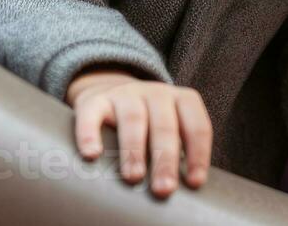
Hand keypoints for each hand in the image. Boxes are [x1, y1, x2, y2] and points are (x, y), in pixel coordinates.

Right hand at [66, 67, 210, 198]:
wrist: (110, 91)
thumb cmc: (148, 124)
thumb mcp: (169, 129)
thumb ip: (178, 153)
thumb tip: (184, 196)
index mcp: (180, 101)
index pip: (196, 126)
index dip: (198, 154)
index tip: (195, 182)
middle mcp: (155, 93)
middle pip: (164, 125)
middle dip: (165, 158)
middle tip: (164, 189)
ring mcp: (124, 94)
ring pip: (132, 118)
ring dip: (134, 149)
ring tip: (133, 177)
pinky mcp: (95, 100)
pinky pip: (91, 114)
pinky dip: (90, 133)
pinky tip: (91, 154)